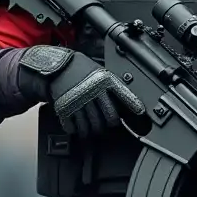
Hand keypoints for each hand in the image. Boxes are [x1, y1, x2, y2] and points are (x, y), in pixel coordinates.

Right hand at [18, 46, 145, 138]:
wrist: (56, 65)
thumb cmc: (79, 68)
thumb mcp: (99, 72)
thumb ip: (111, 85)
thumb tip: (126, 100)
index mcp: (104, 81)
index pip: (124, 96)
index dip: (133, 106)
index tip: (140, 113)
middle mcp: (94, 92)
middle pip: (110, 118)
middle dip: (111, 124)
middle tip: (109, 124)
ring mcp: (80, 102)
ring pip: (93, 126)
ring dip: (94, 130)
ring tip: (93, 128)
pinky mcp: (65, 109)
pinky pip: (74, 127)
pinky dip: (77, 130)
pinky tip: (78, 128)